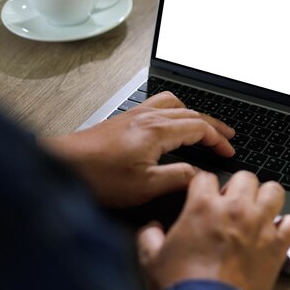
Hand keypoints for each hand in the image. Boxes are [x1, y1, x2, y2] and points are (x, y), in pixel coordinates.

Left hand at [41, 91, 235, 207]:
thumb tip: (199, 175)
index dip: (218, 139)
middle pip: (191, 113)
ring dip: (194, 114)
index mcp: (157, 130)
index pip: (199, 127)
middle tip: (227, 135)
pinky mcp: (124, 120)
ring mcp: (134, 115)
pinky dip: (175, 112)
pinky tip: (170, 123)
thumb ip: (177, 177)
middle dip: (213, 125)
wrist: (61, 165)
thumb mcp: (144, 185)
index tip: (228, 151)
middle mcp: (147, 117)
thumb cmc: (97, 176)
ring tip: (203, 125)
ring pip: (174, 104)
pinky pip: (158, 106)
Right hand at [137, 171, 289, 289]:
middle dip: (238, 186)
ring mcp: (260, 226)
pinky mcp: (277, 246)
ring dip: (266, 198)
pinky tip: (276, 232)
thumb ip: (149, 236)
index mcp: (203, 207)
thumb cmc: (182, 286)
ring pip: (274, 191)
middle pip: (246, 176)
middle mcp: (235, 210)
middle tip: (233, 201)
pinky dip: (286, 225)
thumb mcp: (151, 259)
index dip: (204, 184)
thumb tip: (151, 228)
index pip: (207, 176)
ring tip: (258, 209)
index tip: (205, 193)